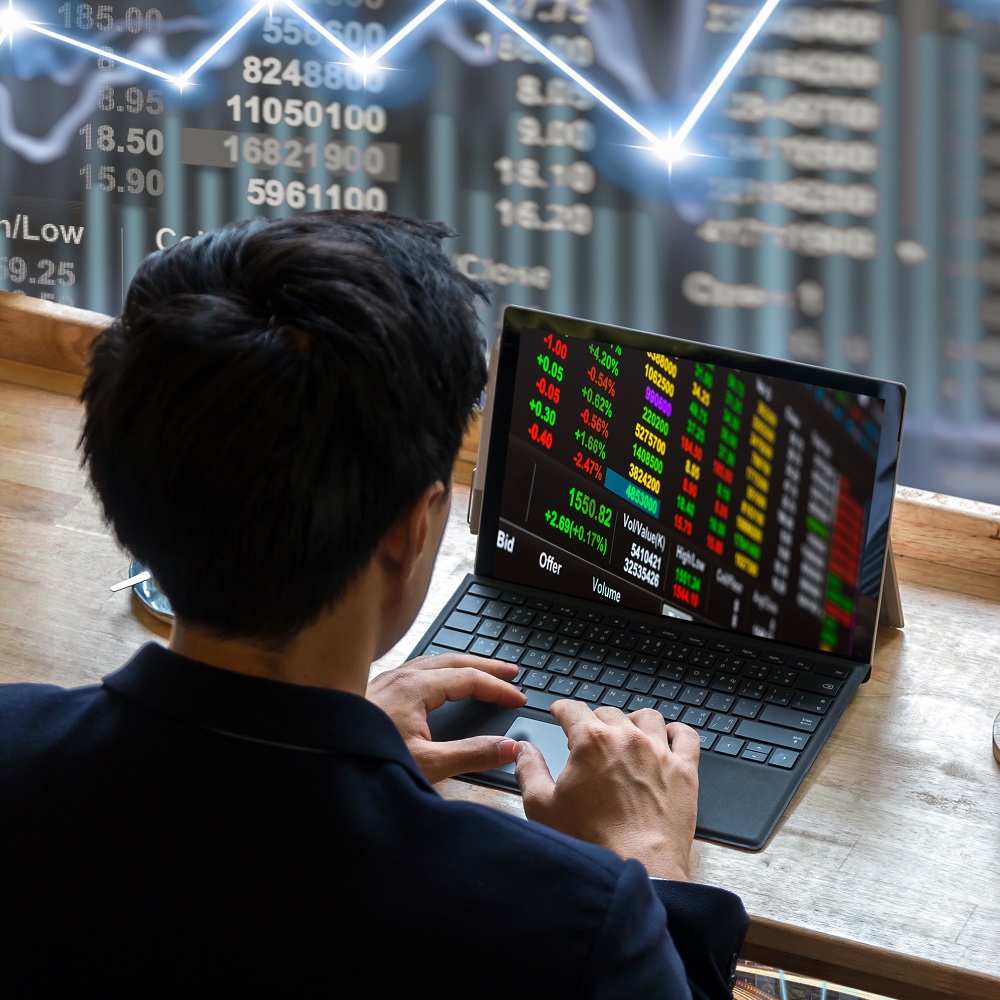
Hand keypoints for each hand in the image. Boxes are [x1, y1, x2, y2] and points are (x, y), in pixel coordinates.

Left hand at [367, 654, 526, 782]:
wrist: (320, 763)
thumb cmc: (366, 762)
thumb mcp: (427, 764)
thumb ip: (471, 754)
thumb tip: (507, 747)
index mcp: (415, 687)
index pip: (468, 678)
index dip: (497, 687)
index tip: (518, 697)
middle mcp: (400, 677)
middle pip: (453, 661)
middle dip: (484, 666)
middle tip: (510, 672)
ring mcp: (385, 682)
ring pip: (433, 663)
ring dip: (462, 666)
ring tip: (481, 673)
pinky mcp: (376, 692)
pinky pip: (417, 671)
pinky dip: (440, 672)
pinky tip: (439, 683)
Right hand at [514, 701, 699, 880]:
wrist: (639, 869)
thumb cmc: (591, 841)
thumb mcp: (542, 806)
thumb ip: (529, 769)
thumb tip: (523, 750)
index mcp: (591, 741)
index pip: (573, 709)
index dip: (562, 709)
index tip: (560, 713)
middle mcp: (627, 738)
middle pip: (609, 712)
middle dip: (595, 721)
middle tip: (588, 739)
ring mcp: (660, 752)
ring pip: (647, 717)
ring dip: (634, 721)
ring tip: (627, 735)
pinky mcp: (685, 771)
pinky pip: (686, 735)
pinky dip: (676, 732)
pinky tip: (667, 740)